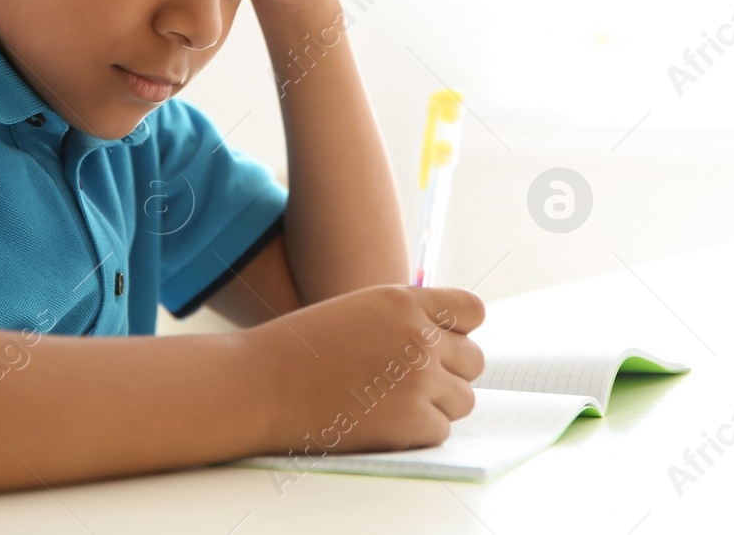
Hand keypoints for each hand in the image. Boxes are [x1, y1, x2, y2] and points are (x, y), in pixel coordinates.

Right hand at [246, 284, 485, 455]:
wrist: (260, 384)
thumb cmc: (302, 350)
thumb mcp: (360, 311)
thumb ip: (406, 320)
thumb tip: (448, 343)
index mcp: (406, 301)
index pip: (472, 311)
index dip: (460, 332)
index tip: (441, 346)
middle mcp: (420, 336)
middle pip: (474, 361)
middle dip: (449, 373)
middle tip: (409, 384)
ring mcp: (419, 379)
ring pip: (463, 399)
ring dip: (436, 405)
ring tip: (391, 404)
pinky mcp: (411, 421)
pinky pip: (441, 431)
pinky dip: (417, 433)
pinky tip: (381, 423)